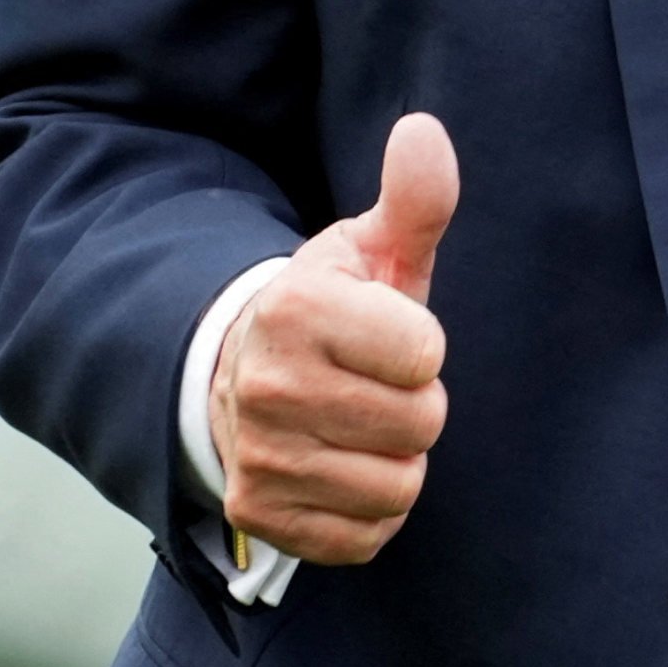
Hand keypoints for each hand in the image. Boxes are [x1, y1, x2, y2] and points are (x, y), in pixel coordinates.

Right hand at [210, 111, 457, 565]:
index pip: (426, 353)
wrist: (240, 376)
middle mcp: (266, 387)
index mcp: (296, 310)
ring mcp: (259, 458)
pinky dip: (369, 510)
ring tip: (357, 424)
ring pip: (399, 484)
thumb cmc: (331, 310)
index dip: (422, 346)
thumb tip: (423, 130)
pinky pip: (366, 536)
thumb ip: (414, 199)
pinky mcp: (262, 515)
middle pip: (420, 423)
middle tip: (374, 384)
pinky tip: (342, 468)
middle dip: (415, 404)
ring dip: (395, 459)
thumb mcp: (373, 250)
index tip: (388, 334)